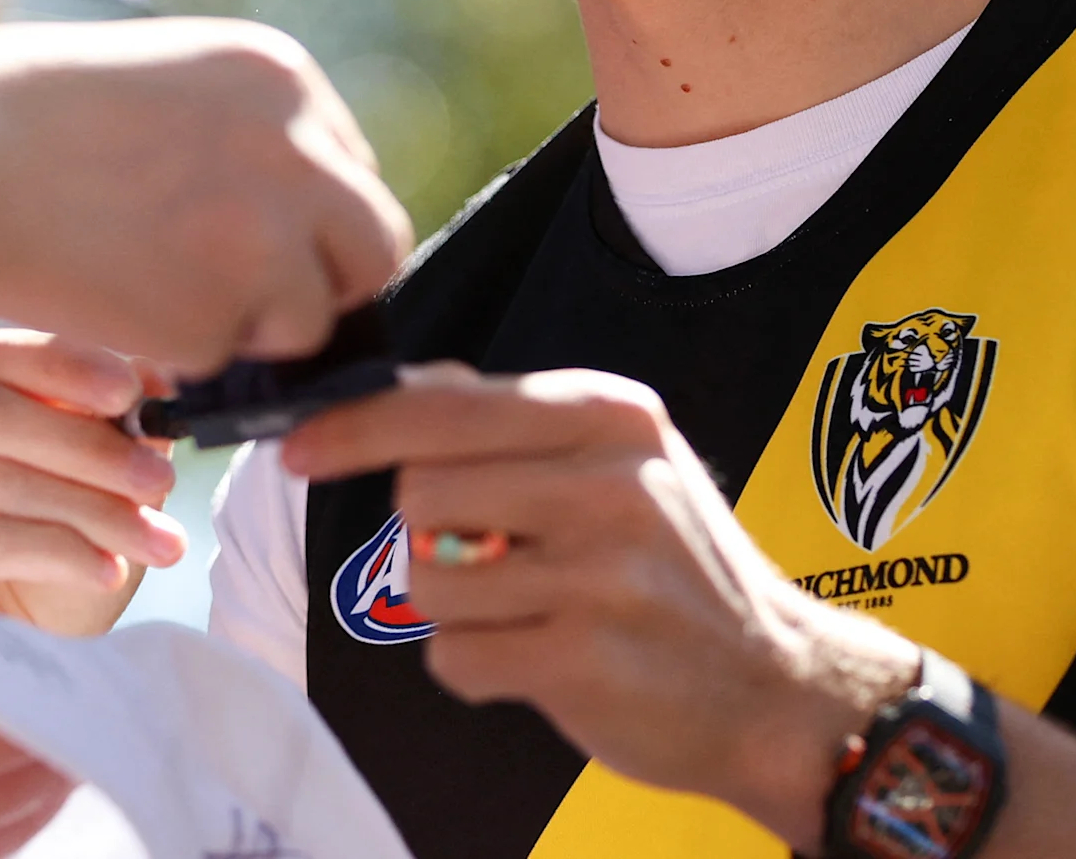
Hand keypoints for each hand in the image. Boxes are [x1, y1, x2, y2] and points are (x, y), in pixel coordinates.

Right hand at [0, 18, 411, 372]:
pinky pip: (223, 360)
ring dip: (247, 326)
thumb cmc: (21, 116)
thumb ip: (244, 136)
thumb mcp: (165, 82)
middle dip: (319, 284)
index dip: (306, 222)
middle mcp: (295, 151)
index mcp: (281, 77)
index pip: (350, 172)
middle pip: (372, 247)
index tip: (255, 244)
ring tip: (149, 291)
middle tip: (252, 302)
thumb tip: (292, 213)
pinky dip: (175, 352)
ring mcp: (263, 238)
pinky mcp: (214, 317)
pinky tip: (109, 301)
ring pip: (308, 317)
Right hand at [0, 331, 181, 637]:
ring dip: (91, 508)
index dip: (63, 365)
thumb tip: (150, 375)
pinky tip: (107, 571)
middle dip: (84, 444)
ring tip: (155, 538)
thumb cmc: (51, 562)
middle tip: (158, 477)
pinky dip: (61, 551)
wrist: (26, 657)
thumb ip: (108, 419)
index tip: (133, 390)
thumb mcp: (88, 478)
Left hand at [278, 365, 915, 849]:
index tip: (295, 449)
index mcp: (610, 416)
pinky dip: (477, 668)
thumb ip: (511, 423)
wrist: (780, 687)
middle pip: (418, 492)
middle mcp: (610, 481)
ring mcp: (600, 572)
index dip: (353, 428)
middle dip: (429, 535)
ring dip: (454, 608)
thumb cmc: (675, 569)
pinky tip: (542, 659)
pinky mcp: (584, 658)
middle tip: (493, 556)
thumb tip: (394, 387)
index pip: (443, 404)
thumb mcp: (620, 463)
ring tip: (528, 610)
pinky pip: (454, 657)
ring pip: (427, 580)